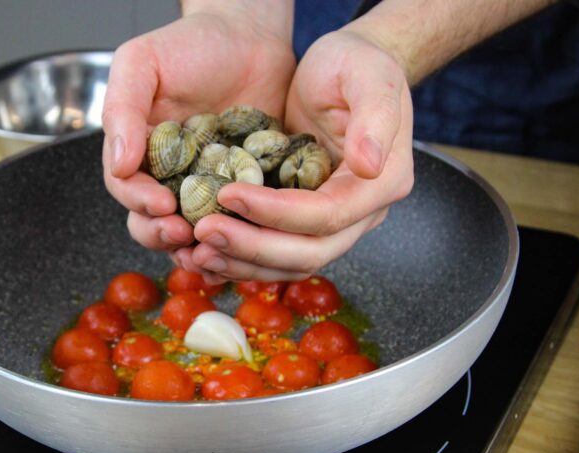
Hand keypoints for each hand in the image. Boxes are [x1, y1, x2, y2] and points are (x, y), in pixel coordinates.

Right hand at [101, 4, 294, 259]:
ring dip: (197, 247)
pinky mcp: (245, 188)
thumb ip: (123, 109)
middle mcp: (170, 174)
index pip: (127, 189)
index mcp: (140, 151)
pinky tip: (243, 242)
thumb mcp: (142, 63)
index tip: (160, 205)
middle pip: (153, 221)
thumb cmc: (191, 44)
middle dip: (162, 234)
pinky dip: (237, 237)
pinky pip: (238, 222)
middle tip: (183, 234)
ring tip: (211, 250)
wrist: (250, 34)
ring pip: (193, 231)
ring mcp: (208, 185)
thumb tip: (118, 165)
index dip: (139, 203)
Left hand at [178, 30, 413, 282]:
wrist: (346, 70)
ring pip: (290, 262)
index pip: (327, 215)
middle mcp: (362, 213)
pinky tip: (208, 255)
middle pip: (309, 251)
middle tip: (204, 233)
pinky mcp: (308, 221)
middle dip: (253, 246)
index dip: (276, 213)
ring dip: (243, 262)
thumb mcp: (368, 75)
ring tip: (197, 251)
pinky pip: (277, 253)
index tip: (228, 194)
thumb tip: (368, 165)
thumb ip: (376, 117)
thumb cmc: (355, 65)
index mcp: (381, 183)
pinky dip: (243, 259)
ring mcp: (336, 222)